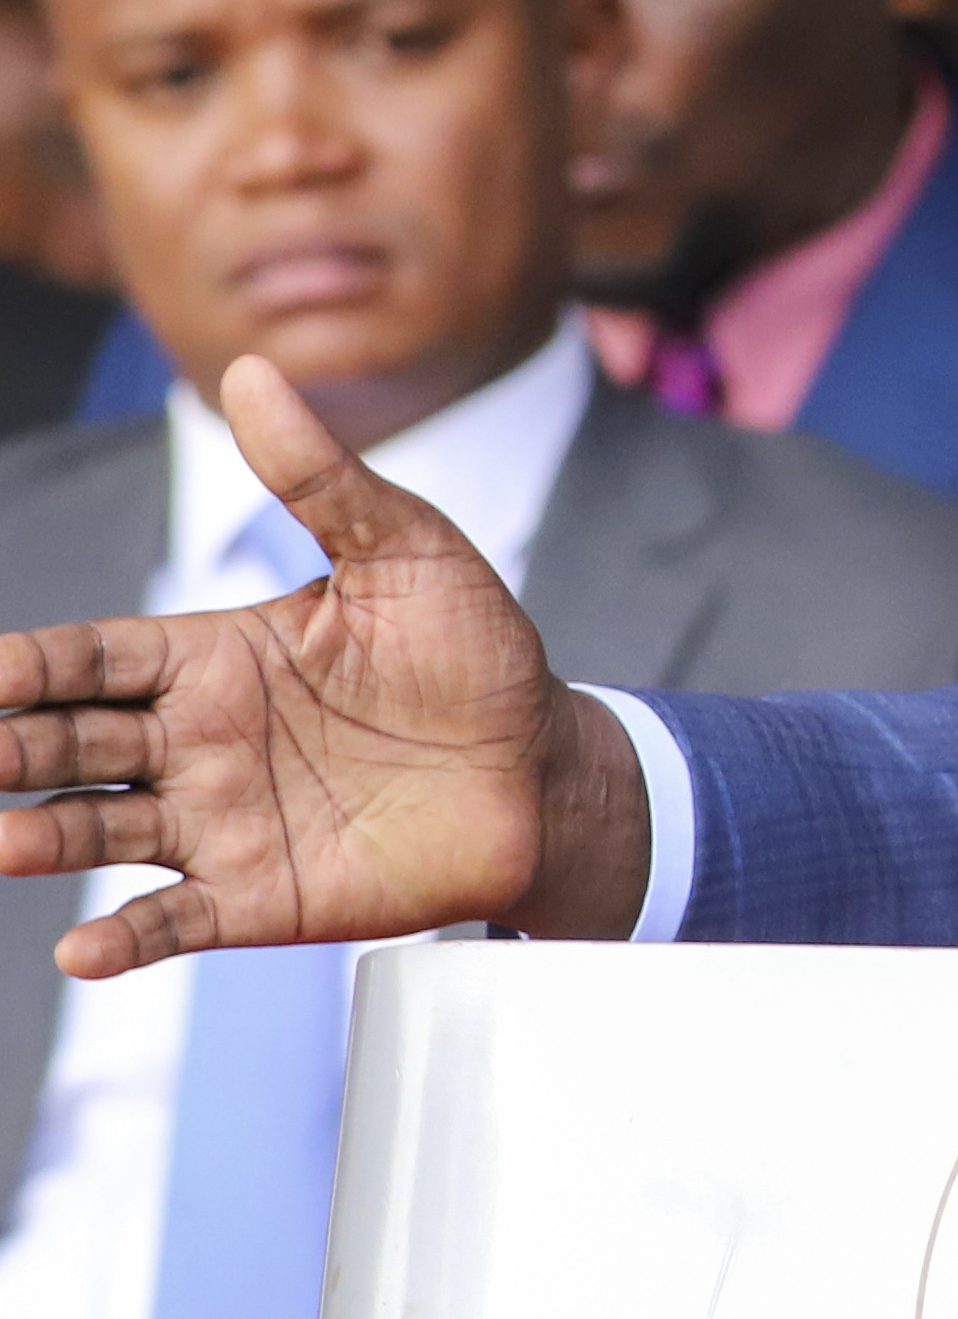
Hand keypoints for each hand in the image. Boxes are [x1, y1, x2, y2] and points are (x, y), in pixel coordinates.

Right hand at [0, 357, 652, 970]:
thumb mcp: (407, 549)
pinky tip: (81, 949)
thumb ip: (322, 477)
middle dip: (12, 749)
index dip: (32, 666)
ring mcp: (220, 822)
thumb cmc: (476, 651)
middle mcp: (198, 741)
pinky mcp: (258, 896)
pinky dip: (123, 940)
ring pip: (100, 832)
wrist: (544, 765)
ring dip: (42, 839)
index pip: (96, 658)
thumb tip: (252, 370)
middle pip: (74, 743)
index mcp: (218, 656)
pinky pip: (172, 921)